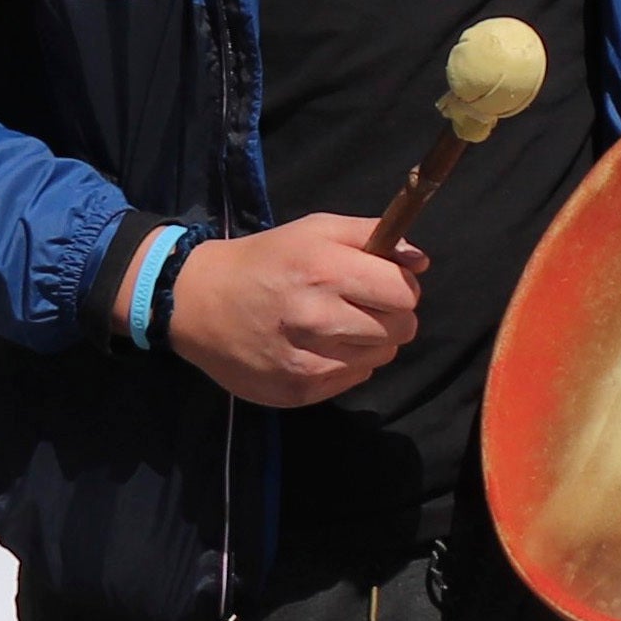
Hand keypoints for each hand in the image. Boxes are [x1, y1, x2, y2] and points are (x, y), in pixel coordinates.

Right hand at [166, 212, 425, 406]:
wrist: (198, 302)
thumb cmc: (265, 259)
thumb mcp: (316, 230)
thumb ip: (373, 236)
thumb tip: (421, 261)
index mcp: (324, 270)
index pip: (404, 293)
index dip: (402, 287)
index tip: (383, 284)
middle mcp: (317, 318)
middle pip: (401, 329)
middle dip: (391, 315)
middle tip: (360, 305)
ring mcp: (307, 360)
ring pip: (381, 357)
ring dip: (370, 342)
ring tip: (336, 325)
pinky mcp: (298, 390)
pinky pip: (354, 379)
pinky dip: (347, 364)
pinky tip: (318, 347)